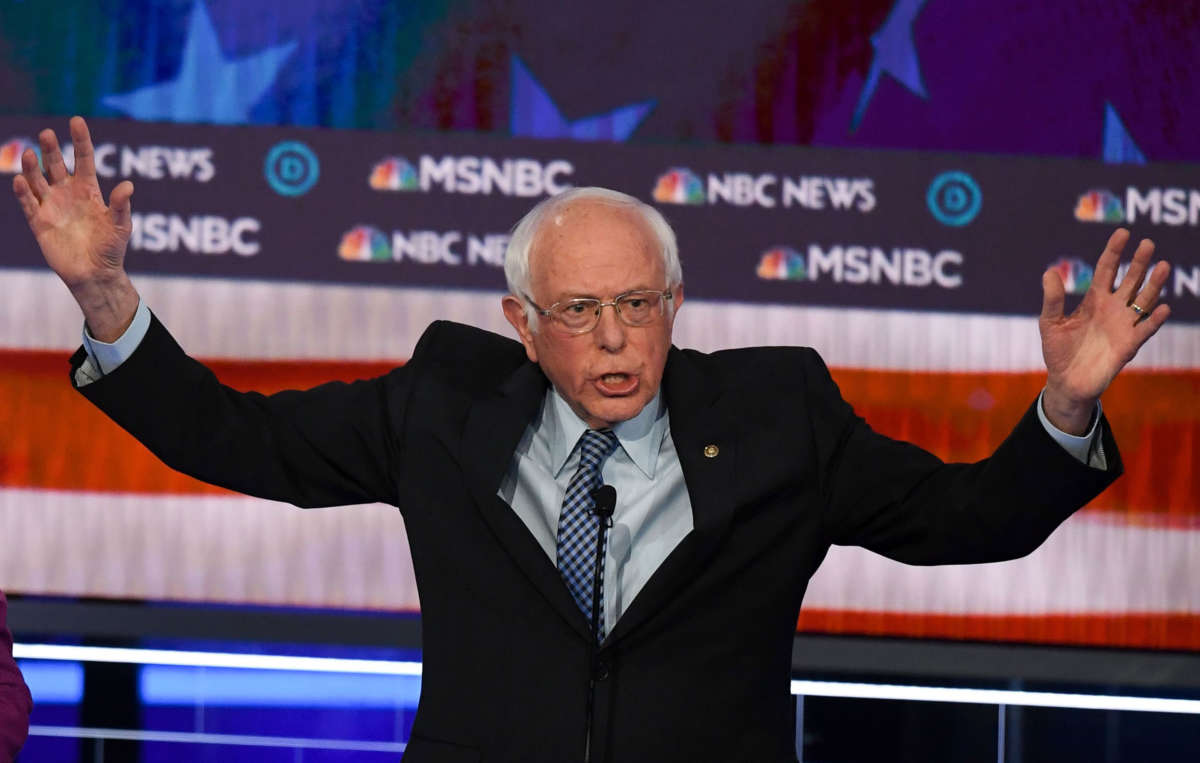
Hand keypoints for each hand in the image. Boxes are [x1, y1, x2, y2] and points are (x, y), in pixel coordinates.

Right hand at [12, 116, 138, 339]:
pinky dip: (23, 192)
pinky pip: (28, 204)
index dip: (80, 140)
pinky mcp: (39, 223)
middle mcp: (68, 194)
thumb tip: (128, 185)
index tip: (77, 120)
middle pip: (56, 165)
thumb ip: (121, 205)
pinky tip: (21, 180)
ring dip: (32, 167)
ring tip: (30, 154)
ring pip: (38, 181)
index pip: (83, 159)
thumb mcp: (121, 226)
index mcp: (89, 190)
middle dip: (52, 149)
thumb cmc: (111, 249)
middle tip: (48, 134)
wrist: (95, 274)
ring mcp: (52, 206)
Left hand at [1039, 228, 1170, 433]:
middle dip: (1139, 262)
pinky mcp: (1129, 345)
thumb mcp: (1050, 322)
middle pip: (1129, 280)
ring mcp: (1123, 325)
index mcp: (1094, 299)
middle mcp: (1113, 308)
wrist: (1067, 381)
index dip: (1114, 251)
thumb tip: (1049, 271)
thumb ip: (1053, 299)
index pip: (1106, 269)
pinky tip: (1161, 307)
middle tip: (1148, 243)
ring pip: (1143, 300)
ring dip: (1153, 285)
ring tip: (1163, 266)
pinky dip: (1154, 319)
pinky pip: (1145, 329)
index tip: (1123, 232)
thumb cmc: (1058, 350)